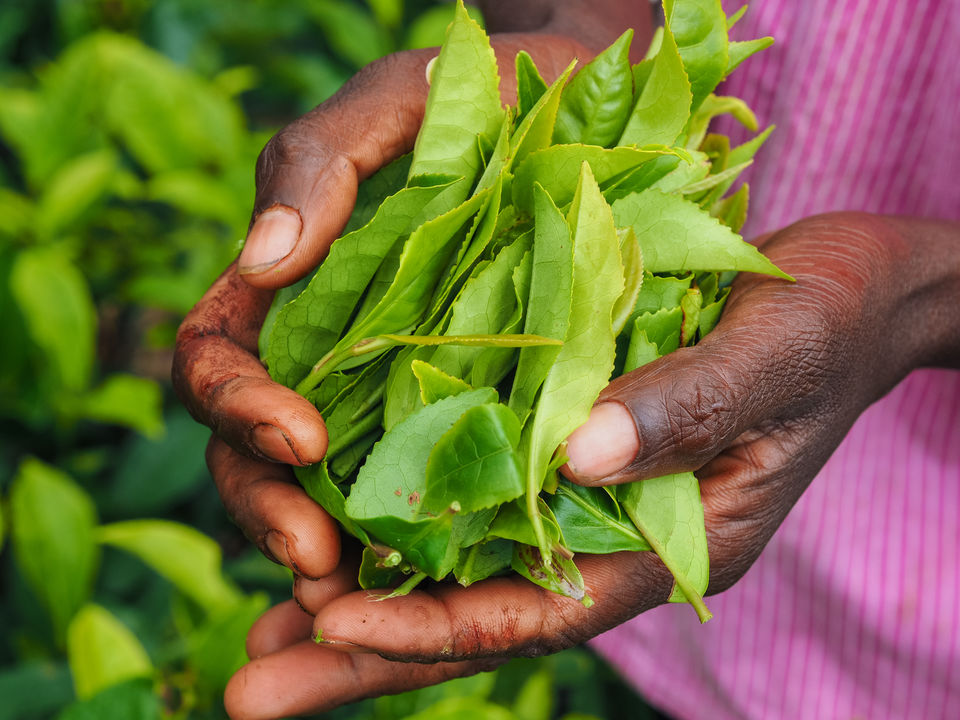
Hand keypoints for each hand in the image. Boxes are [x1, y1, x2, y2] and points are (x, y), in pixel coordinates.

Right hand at [173, 14, 639, 572]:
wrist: (593, 115)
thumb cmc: (490, 95)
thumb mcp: (401, 101)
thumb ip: (319, 160)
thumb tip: (260, 259)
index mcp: (291, 288)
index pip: (217, 363)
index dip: (236, 407)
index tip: (300, 439)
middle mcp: (329, 355)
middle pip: (253, 454)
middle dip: (269, 510)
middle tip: (319, 559)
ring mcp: (393, 394)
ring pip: (328, 491)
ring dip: (330, 550)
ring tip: (362, 596)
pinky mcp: (466, 418)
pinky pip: (424, 490)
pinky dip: (411, 544)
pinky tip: (432, 585)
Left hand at [220, 212, 959, 718]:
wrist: (850, 294)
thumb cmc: (826, 325)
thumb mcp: (771, 355)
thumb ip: (686, 407)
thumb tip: (574, 460)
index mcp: (669, 543)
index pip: (536, 611)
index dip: (434, 628)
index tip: (330, 632)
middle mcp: (613, 534)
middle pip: (478, 614)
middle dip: (366, 658)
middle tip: (254, 688)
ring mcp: (586, 494)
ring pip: (464, 566)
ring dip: (367, 599)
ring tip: (267, 627)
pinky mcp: (565, 441)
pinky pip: (478, 499)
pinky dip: (405, 522)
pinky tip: (332, 527)